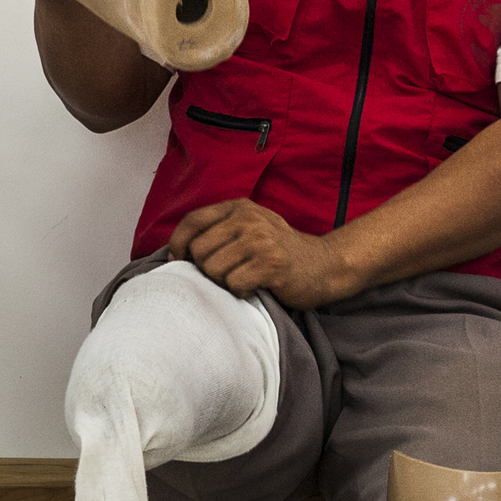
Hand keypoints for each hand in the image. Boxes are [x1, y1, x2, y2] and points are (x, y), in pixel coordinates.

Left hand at [168, 199, 357, 309]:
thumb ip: (219, 231)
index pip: (192, 221)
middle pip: (199, 251)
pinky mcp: (271, 263)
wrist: (325, 265)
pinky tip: (256, 287)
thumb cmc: (279, 252)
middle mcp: (248, 218)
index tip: (178, 260)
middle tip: (228, 273)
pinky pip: (234, 284)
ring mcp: (261, 240)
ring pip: (213, 270)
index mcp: (239, 207)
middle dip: (207, 269)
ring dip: (225, 282)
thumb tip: (176, 253)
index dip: (178, 243)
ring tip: (245, 279)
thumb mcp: (250, 228)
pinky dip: (242, 292)